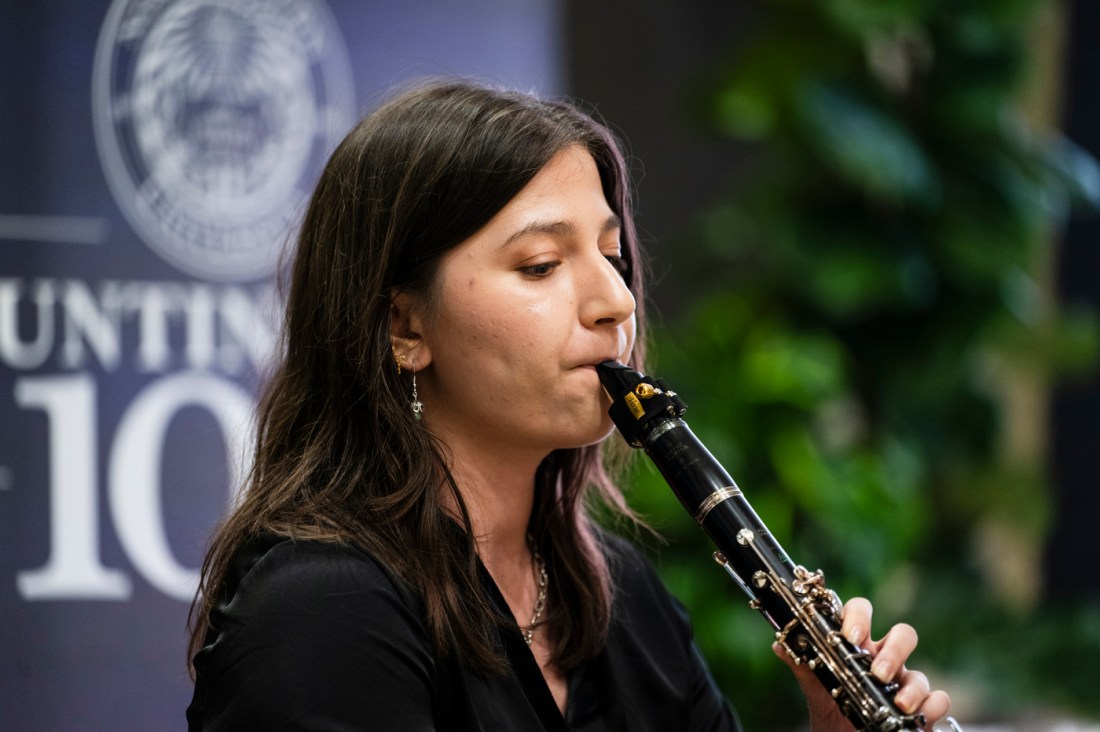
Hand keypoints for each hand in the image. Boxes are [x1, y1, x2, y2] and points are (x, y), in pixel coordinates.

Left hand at [773, 597, 952, 731]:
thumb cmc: (831, 710)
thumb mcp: (816, 688)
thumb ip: (802, 665)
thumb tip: (780, 644)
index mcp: (858, 646)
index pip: (862, 613)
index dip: (859, 617)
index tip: (849, 637)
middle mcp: (885, 659)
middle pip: (903, 634)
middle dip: (894, 651)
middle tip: (877, 672)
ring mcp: (905, 683)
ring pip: (921, 671)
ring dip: (913, 686)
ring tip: (898, 704)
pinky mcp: (921, 709)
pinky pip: (939, 699)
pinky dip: (933, 705)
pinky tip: (920, 715)